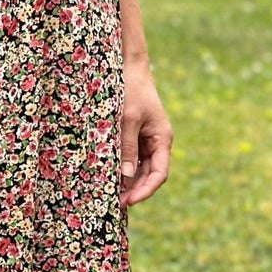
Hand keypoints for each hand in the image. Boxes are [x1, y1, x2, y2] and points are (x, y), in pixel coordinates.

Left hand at [119, 60, 171, 207]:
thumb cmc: (130, 90)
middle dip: (134, 190)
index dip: (145, 190)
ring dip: (127, 182)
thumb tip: (126, 177)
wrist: (128, 67)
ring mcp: (146, 140)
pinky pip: (130, 158)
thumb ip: (127, 147)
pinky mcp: (134, 136)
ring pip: (139, 168)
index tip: (129, 201)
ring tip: (110, 195)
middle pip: (149, 175)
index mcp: (162, 139)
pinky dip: (122, 169)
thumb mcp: (127, 119)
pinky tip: (109, 177)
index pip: (158, 173)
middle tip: (115, 204)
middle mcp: (157, 142)